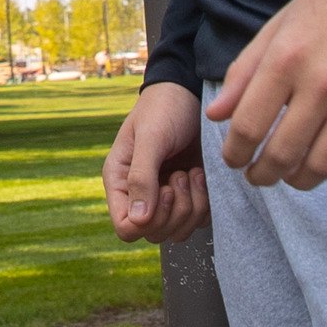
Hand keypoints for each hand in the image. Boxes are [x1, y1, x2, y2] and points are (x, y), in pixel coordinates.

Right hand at [104, 81, 209, 242]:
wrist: (191, 91)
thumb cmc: (164, 108)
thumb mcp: (151, 137)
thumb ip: (142, 177)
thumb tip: (138, 221)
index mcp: (120, 182)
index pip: (126, 227)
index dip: (147, 221)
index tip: (165, 189)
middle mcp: (140, 194)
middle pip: (154, 234)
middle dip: (175, 210)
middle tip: (181, 174)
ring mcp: (166, 198)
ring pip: (178, 232)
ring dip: (192, 206)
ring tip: (192, 172)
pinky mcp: (190, 195)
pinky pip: (198, 221)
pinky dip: (205, 202)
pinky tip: (202, 174)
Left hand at [204, 0, 326, 189]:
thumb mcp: (277, 27)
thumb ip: (244, 72)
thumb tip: (216, 115)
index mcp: (286, 59)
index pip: (248, 126)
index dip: (234, 153)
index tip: (234, 159)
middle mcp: (323, 84)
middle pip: (282, 154)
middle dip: (262, 175)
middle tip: (257, 176)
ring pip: (322, 167)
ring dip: (299, 181)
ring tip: (291, 175)